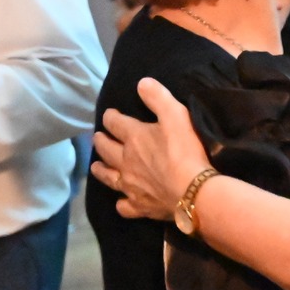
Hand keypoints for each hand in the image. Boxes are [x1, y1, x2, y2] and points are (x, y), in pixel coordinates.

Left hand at [89, 78, 211, 221]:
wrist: (193, 191)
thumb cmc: (186, 150)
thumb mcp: (176, 115)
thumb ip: (158, 97)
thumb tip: (141, 82)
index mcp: (133, 137)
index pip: (114, 123)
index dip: (111, 117)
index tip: (110, 114)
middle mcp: (125, 161)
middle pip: (105, 149)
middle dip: (100, 141)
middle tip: (97, 138)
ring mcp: (130, 185)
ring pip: (107, 177)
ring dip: (100, 170)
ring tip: (96, 166)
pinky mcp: (139, 206)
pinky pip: (124, 205)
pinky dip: (121, 202)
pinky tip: (122, 201)